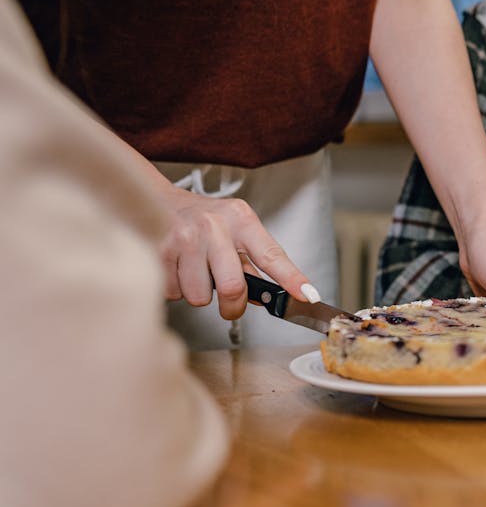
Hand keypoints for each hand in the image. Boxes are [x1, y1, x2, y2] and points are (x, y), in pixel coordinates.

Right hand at [158, 184, 314, 319]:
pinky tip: (177, 268)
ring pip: (200, 296)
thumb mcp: (235, 229)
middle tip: (231, 305)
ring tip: (195, 271)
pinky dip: (176, 289)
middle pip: (233, 287)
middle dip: (233, 306)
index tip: (308, 295)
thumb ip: (252, 262)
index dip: (292, 278)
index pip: (272, 255)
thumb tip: (264, 297)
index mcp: (241, 220)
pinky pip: (173, 293)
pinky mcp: (158, 252)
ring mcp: (184, 238)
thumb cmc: (202, 219)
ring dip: (199, 294)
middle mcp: (214, 226)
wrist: (156, 200)